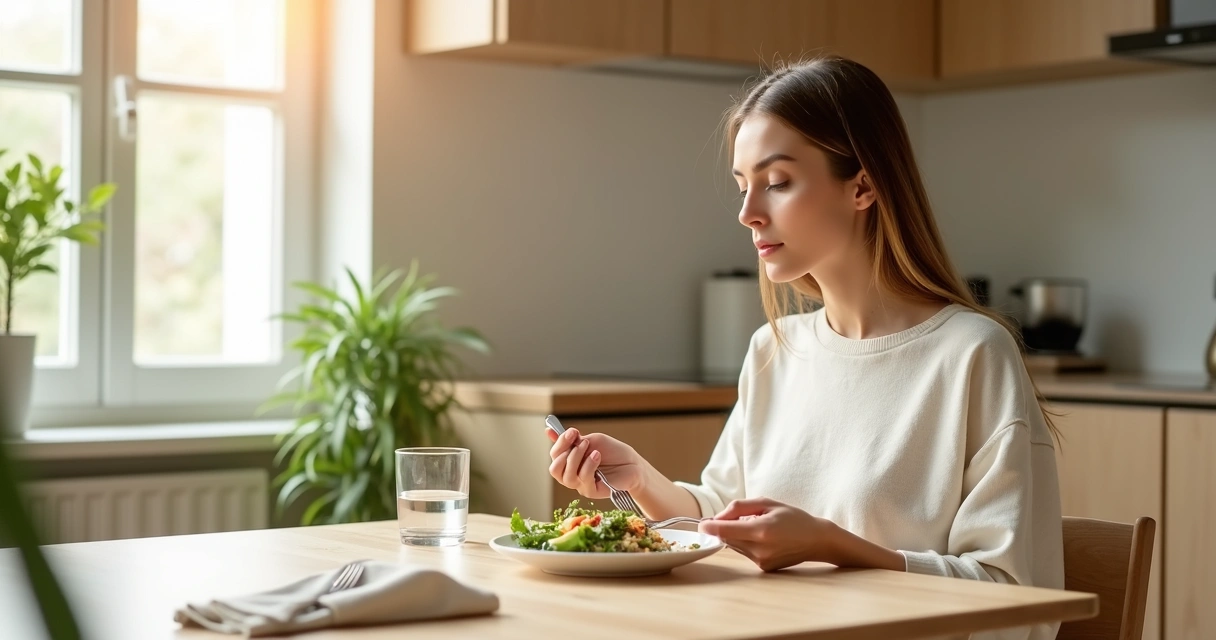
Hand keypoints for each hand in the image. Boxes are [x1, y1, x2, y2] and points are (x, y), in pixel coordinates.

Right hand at [546, 427, 644, 499]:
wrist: (633, 464)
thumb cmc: (613, 452)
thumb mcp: (591, 440)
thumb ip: (572, 440)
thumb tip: (548, 431)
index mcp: (570, 462)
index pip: (555, 455)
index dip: (560, 443)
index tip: (573, 432)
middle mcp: (572, 475)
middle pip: (555, 469)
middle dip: (564, 453)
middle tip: (580, 441)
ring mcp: (581, 485)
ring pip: (567, 476)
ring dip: (577, 458)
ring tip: (591, 448)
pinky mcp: (591, 492)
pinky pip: (582, 480)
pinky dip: (589, 465)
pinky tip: (597, 456)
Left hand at [699, 498, 906, 572]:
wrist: (817, 540)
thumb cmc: (793, 518)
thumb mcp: (768, 503)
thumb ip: (739, 508)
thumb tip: (716, 518)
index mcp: (761, 531)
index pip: (725, 531)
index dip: (709, 527)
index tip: (700, 523)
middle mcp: (759, 550)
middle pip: (727, 538)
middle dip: (725, 527)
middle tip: (736, 517)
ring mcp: (761, 562)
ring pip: (734, 546)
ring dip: (737, 535)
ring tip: (757, 526)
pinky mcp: (763, 568)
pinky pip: (744, 553)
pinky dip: (746, 543)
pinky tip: (764, 538)